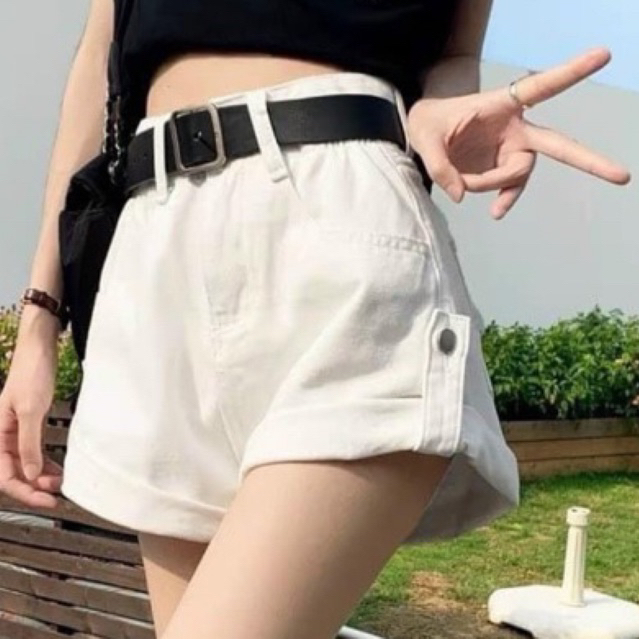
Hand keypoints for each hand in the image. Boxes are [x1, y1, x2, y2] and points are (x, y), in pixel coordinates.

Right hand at [0, 309, 62, 508]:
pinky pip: (35, 451)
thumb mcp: (32, 410)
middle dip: (34, 487)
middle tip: (56, 496)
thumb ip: (29, 443)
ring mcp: (17, 431)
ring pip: (26, 464)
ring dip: (42, 476)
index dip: (24, 491)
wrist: (40, 350)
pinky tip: (58, 470)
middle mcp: (3, 436)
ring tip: (61, 485)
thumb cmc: (32, 373)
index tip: (45, 500)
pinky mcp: (30, 424)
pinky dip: (46, 462)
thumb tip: (32, 474)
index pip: (4, 475)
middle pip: (14, 473)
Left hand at [407, 47, 631, 218]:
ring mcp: (511, 150)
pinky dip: (504, 199)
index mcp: (501, 105)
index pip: (540, 87)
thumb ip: (440, 166)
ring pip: (518, 174)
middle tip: (623, 176)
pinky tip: (496, 212)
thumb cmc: (427, 124)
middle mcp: (515, 128)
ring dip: (493, 184)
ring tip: (463, 183)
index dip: (571, 72)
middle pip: (558, 146)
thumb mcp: (424, 138)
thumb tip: (461, 195)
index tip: (603, 56)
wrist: (423, 135)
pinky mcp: (502, 168)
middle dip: (589, 161)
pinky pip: (510, 188)